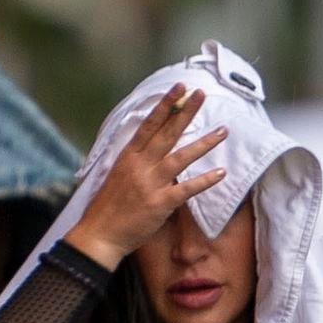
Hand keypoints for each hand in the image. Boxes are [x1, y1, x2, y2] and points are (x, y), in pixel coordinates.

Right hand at [64, 85, 227, 269]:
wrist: (100, 235)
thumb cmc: (108, 207)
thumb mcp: (117, 175)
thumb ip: (136, 161)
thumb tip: (152, 148)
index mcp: (128, 157)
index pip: (150, 125)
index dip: (165, 105)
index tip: (178, 88)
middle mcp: (140, 166)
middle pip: (167, 134)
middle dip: (186, 112)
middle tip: (201, 94)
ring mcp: (151, 184)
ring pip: (181, 157)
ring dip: (204, 143)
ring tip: (223, 130)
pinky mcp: (160, 203)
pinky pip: (187, 189)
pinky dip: (204, 180)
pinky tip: (220, 172)